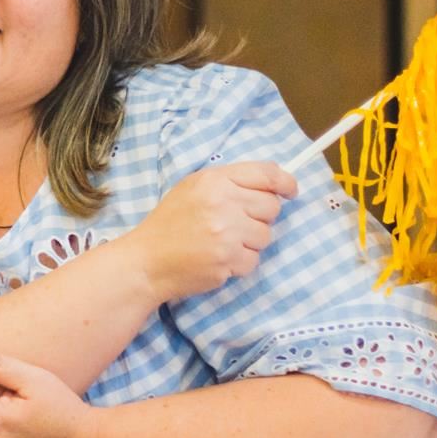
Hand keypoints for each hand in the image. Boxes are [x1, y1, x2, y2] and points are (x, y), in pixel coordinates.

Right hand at [120, 161, 296, 301]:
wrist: (146, 261)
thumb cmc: (170, 224)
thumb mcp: (193, 189)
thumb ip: (229, 183)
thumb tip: (274, 186)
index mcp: (214, 180)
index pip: (266, 174)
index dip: (285, 183)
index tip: (290, 191)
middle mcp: (223, 202)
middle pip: (271, 207)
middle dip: (259, 217)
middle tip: (236, 225)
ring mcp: (227, 232)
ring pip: (266, 236)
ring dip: (250, 243)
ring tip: (223, 244)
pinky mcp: (228, 259)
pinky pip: (254, 260)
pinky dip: (240, 263)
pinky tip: (218, 259)